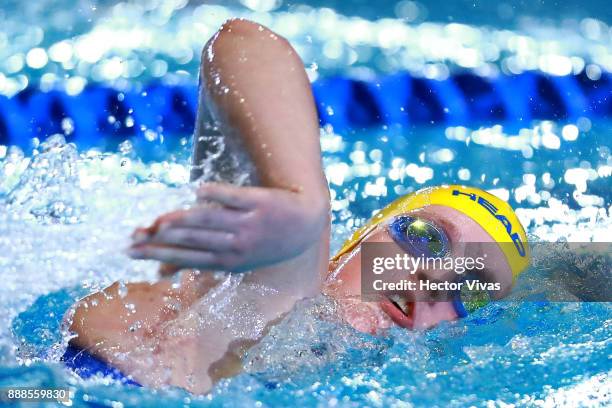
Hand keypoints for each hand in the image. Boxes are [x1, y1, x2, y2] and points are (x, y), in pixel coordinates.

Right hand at [128, 183, 328, 272]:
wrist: (305, 224)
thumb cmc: (263, 244)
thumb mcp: (235, 261)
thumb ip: (199, 263)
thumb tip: (159, 275)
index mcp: (228, 261)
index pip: (186, 257)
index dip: (158, 254)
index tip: (132, 251)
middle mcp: (237, 245)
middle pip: (192, 241)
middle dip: (161, 241)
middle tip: (133, 237)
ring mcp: (249, 223)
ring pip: (209, 222)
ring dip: (183, 221)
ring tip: (158, 221)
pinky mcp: (260, 202)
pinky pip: (235, 197)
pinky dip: (216, 194)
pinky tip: (197, 191)